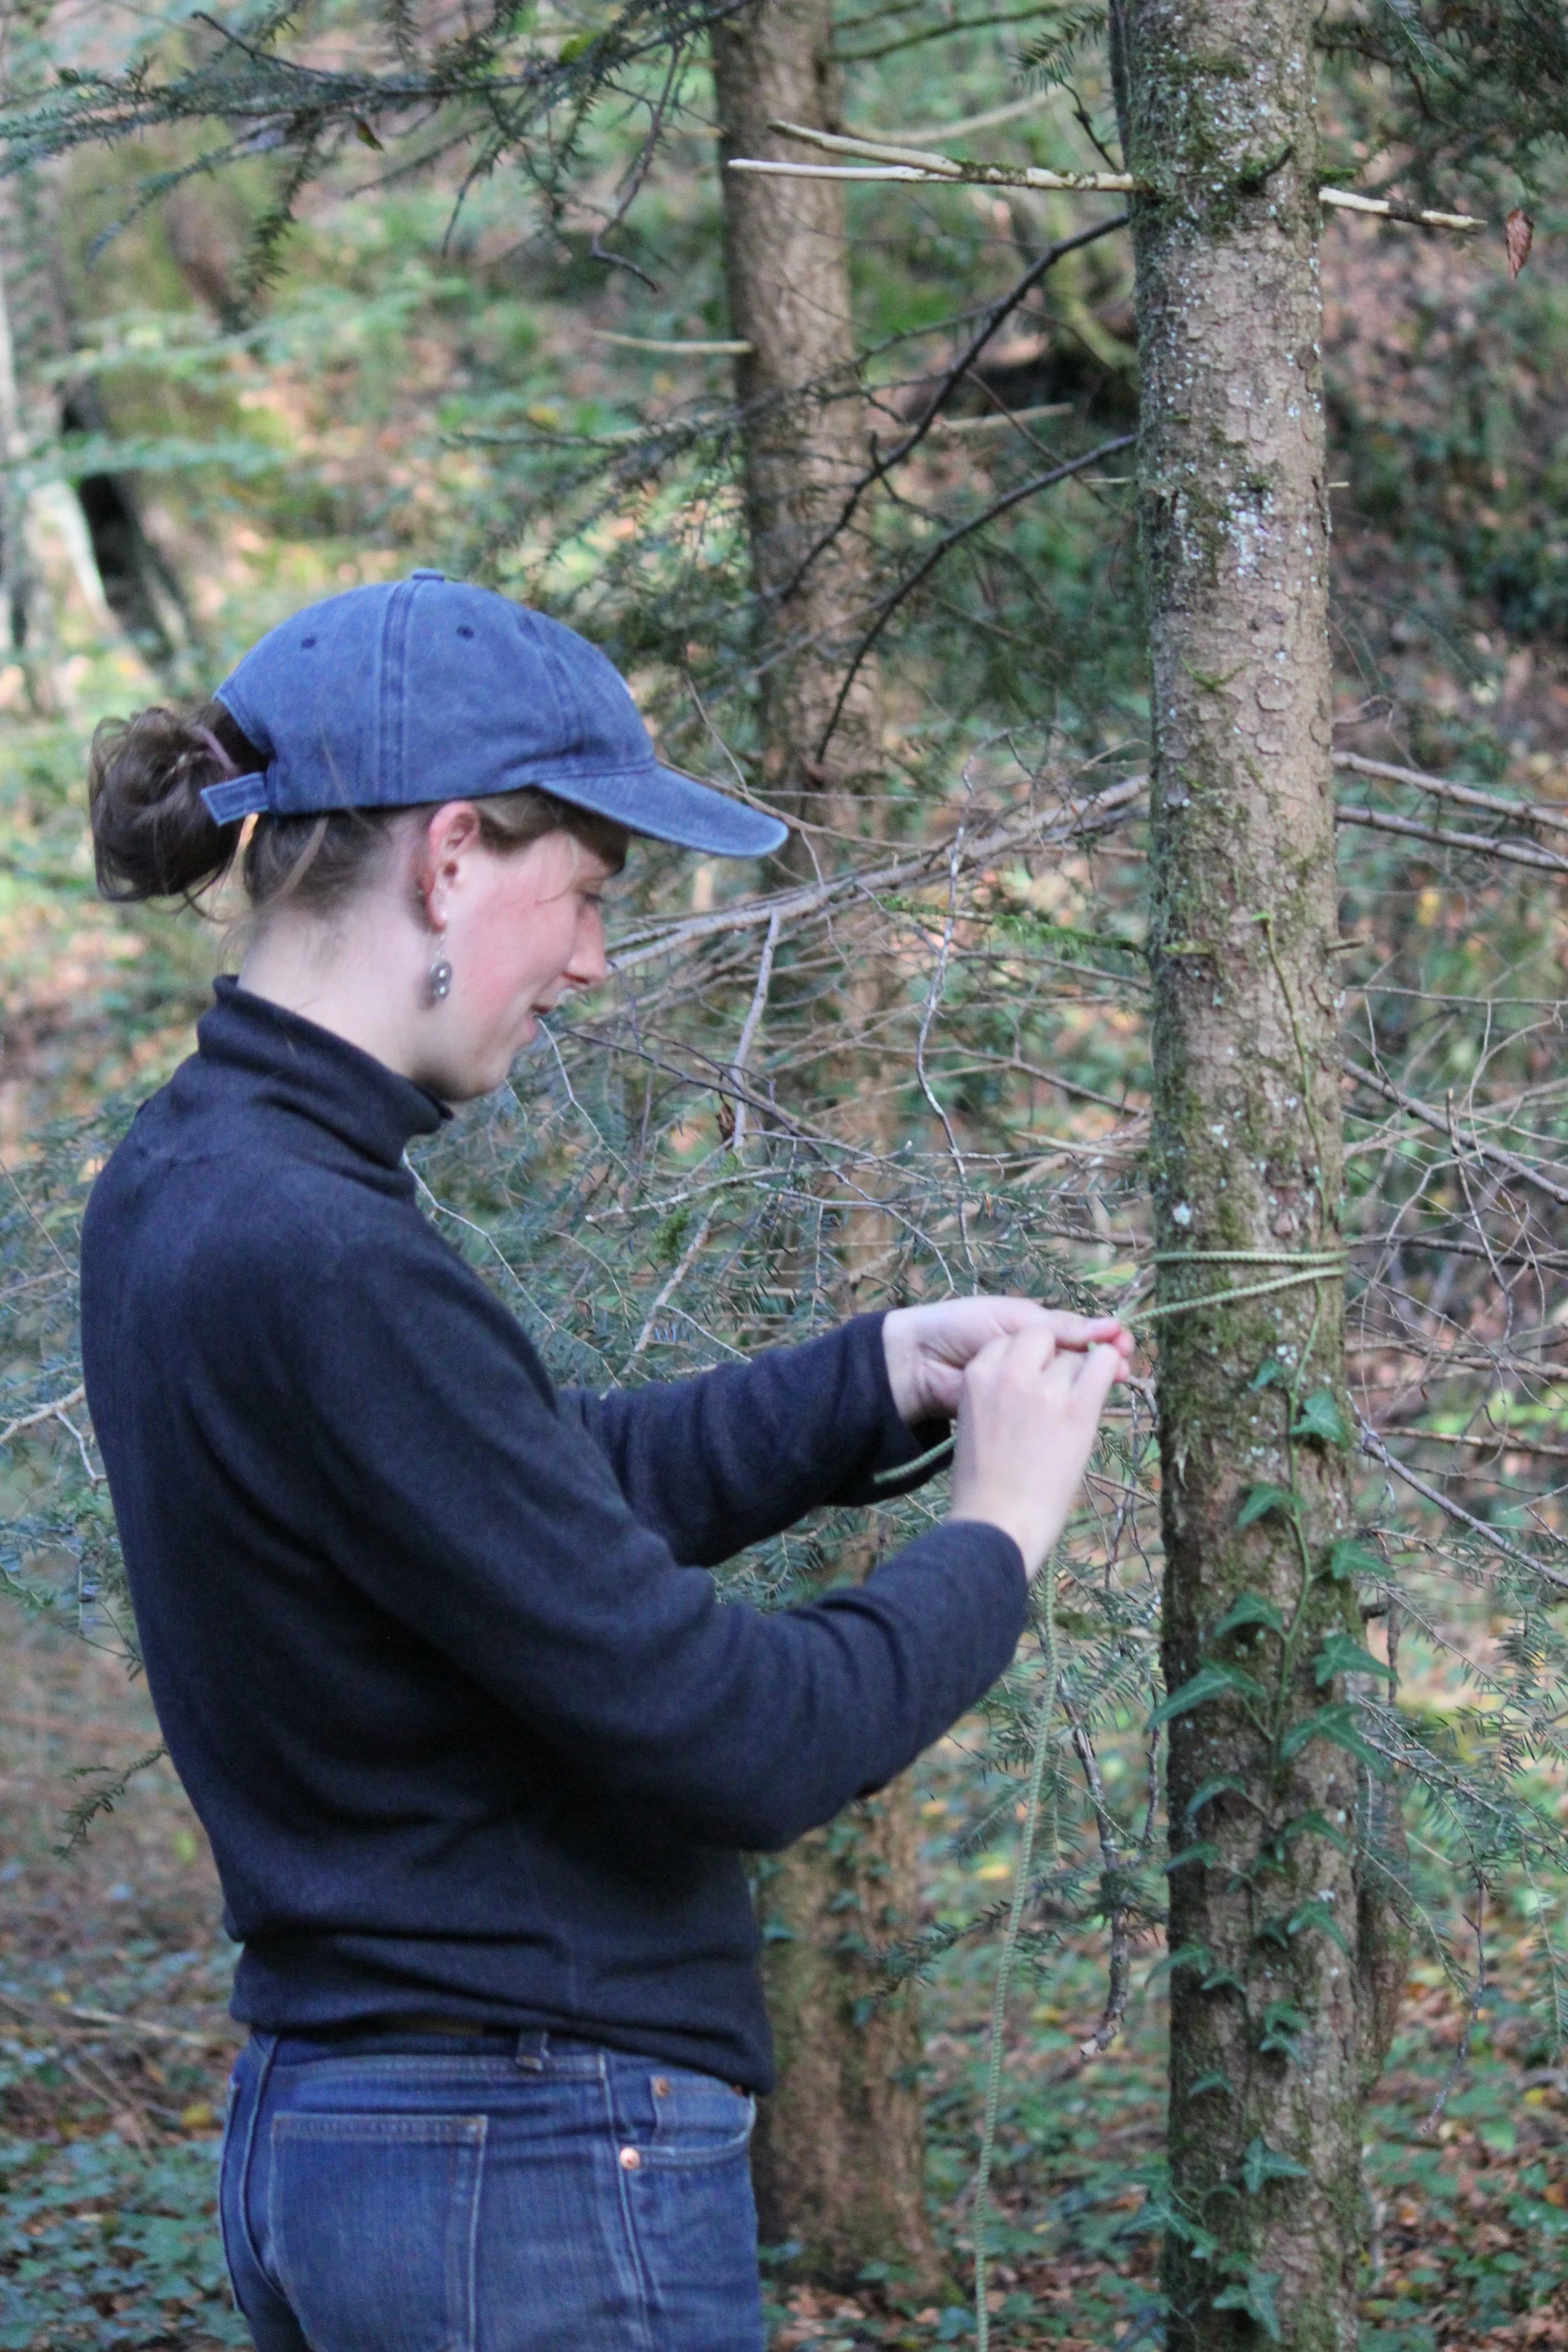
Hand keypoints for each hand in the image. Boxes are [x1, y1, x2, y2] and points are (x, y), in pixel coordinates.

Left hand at [881, 1295, 1131, 1425]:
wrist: (919, 1361)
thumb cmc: (963, 1327)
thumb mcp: (1014, 1318)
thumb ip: (1059, 1326)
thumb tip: (1109, 1325)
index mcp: (1034, 1334)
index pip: (1082, 1338)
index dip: (1106, 1342)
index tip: (1126, 1345)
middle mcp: (1034, 1363)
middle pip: (1081, 1365)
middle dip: (1103, 1364)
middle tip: (1124, 1367)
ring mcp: (1025, 1391)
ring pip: (1069, 1389)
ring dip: (1088, 1387)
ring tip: (1107, 1384)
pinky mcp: (1014, 1416)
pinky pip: (1049, 1412)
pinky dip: (1064, 1409)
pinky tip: (1078, 1411)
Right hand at [947, 1324, 1123, 1578]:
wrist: (999, 1521)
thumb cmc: (984, 1483)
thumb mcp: (976, 1421)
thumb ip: (998, 1389)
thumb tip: (1037, 1374)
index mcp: (977, 1375)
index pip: (1010, 1339)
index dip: (1029, 1356)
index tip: (1036, 1377)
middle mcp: (1009, 1373)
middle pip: (1041, 1335)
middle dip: (1054, 1354)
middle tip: (1060, 1384)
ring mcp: (1045, 1389)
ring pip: (1075, 1354)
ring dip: (1081, 1373)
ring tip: (1077, 1405)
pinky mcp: (1078, 1408)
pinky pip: (1103, 1364)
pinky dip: (1110, 1368)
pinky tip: (1110, 1383)